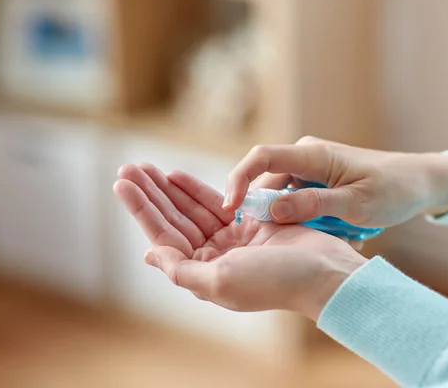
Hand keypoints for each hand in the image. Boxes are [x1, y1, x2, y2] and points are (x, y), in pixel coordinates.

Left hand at [114, 163, 365, 319]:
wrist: (325, 273)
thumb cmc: (275, 281)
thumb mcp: (220, 280)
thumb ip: (181, 268)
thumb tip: (148, 254)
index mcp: (202, 273)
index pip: (163, 236)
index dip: (142, 208)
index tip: (122, 183)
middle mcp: (212, 258)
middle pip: (173, 220)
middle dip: (150, 194)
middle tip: (129, 167)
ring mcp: (231, 241)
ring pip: (190, 210)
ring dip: (168, 189)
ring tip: (145, 166)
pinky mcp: (249, 225)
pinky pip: (216, 203)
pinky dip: (196, 189)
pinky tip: (176, 175)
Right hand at [223, 136, 447, 227]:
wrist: (421, 182)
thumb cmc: (394, 189)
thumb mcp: (356, 204)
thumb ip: (313, 206)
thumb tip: (270, 210)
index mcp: (312, 154)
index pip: (260, 158)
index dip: (239, 180)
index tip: (230, 209)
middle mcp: (305, 156)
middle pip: (266, 183)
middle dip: (269, 214)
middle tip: (286, 242)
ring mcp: (310, 168)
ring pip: (281, 196)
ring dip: (294, 220)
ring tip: (330, 234)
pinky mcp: (316, 181)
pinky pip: (296, 201)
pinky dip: (305, 219)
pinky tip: (334, 231)